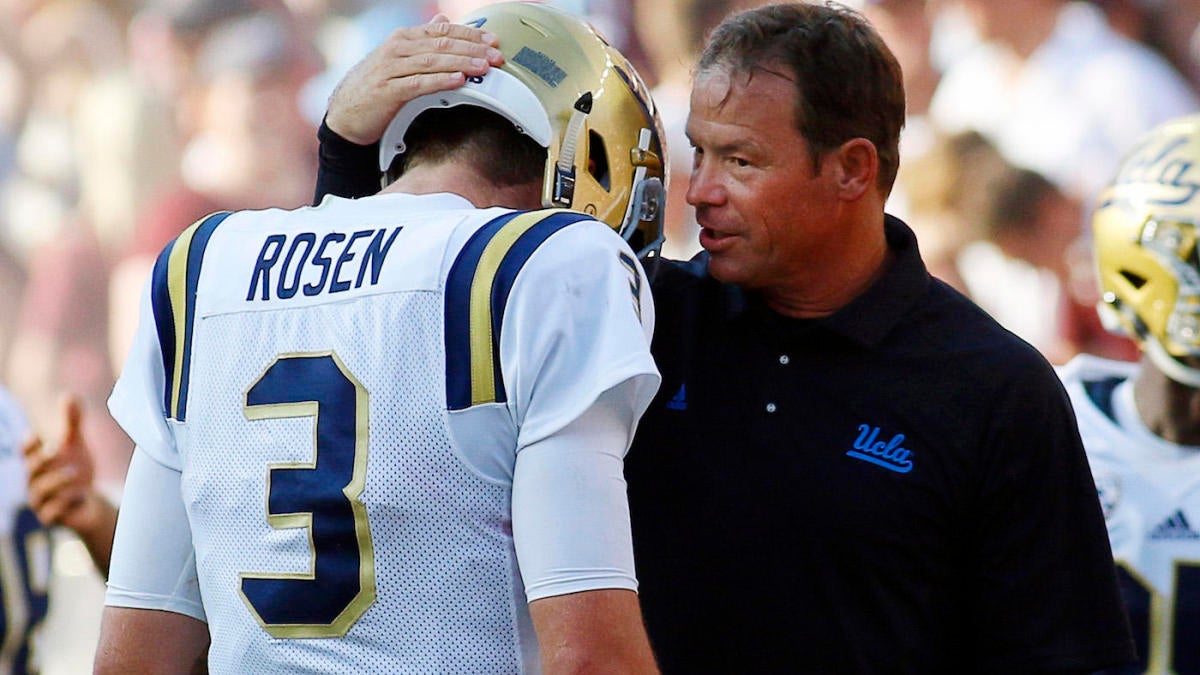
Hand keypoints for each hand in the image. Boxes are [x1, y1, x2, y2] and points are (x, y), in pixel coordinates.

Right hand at [22, 395, 101, 532]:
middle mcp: (35, 481)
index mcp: (38, 462)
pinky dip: (63, 505)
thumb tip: (69, 395)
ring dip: (56, 481)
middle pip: (31, 469)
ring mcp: (41, 501)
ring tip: (74, 473)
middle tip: (59, 449)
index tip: (37, 435)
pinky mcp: (51, 518)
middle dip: (44, 459)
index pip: (26, 451)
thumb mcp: (76, 446)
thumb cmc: (76, 470)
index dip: (28, 444)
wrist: (88, 503)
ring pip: (40, 492)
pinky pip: (50, 514)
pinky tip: (81, 495)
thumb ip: (72, 422)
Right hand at [326, 13, 504, 144]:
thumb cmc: (377, 86)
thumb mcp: (400, 58)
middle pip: (442, 44)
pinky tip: (458, 80)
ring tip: (484, 67)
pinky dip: (440, 81)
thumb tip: (442, 21)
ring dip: (462, 63)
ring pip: (433, 61)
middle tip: (497, 55)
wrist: (346, 113)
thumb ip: (423, 40)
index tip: (493, 40)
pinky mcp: (388, 91)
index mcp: (404, 39)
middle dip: (473, 48)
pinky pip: (419, 83)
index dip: (470, 33)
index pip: (442, 30)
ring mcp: (391, 68)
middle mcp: (397, 48)